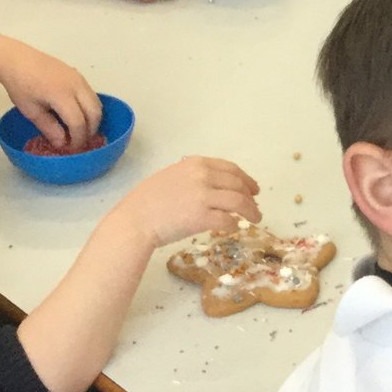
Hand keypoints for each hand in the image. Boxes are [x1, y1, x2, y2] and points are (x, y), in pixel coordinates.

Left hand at [0, 40, 102, 148]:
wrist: (17, 60)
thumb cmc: (20, 86)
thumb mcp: (31, 111)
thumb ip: (49, 128)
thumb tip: (63, 143)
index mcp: (62, 95)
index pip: (78, 122)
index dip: (78, 139)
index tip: (71, 149)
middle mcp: (77, 86)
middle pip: (95, 113)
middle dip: (90, 131)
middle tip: (79, 142)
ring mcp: (80, 78)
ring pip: (97, 103)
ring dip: (92, 119)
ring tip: (79, 129)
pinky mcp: (79, 75)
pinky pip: (91, 95)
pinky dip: (90, 108)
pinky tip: (77, 114)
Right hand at [113, 157, 262, 248]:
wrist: (135, 220)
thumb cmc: (148, 201)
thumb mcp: (172, 175)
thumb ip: (194, 175)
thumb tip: (217, 184)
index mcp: (196, 164)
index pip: (230, 169)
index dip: (246, 179)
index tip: (253, 188)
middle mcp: (202, 176)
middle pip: (238, 185)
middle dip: (251, 196)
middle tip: (256, 206)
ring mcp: (203, 196)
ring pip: (239, 202)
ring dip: (251, 210)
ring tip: (256, 218)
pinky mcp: (202, 217)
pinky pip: (228, 220)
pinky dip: (235, 224)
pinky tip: (234, 227)